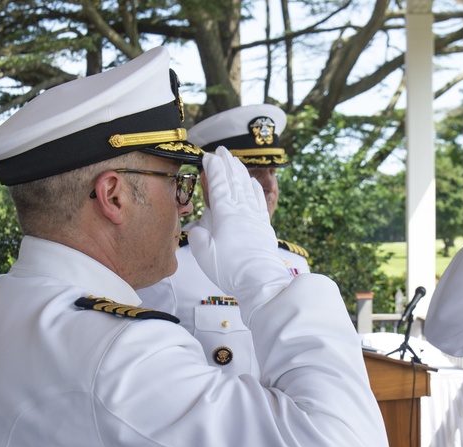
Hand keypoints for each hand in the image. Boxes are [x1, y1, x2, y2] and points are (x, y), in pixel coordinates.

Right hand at [187, 147, 292, 318]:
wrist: (261, 281)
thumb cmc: (230, 269)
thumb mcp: (203, 253)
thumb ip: (198, 235)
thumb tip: (200, 228)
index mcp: (225, 213)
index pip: (218, 184)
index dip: (213, 168)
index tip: (207, 156)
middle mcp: (242, 210)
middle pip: (234, 181)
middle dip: (227, 163)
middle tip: (221, 150)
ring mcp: (255, 217)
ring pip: (247, 187)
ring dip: (240, 172)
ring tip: (235, 161)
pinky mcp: (264, 227)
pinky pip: (259, 200)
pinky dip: (255, 188)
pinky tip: (252, 183)